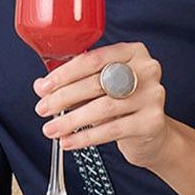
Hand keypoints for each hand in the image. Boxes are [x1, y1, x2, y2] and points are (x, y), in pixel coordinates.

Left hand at [32, 41, 175, 171]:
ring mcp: (152, 95)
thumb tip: (41, 87)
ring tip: (52, 129)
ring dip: (71, 120)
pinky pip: (112, 129)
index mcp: (132, 52)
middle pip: (96, 83)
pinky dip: (86, 137)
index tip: (44, 87)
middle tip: (43, 109)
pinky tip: (69, 141)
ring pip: (103, 107)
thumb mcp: (100, 88)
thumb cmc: (123, 105)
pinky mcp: (152, 121)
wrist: (152, 133)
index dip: (64, 74)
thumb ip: (73, 82)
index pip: (93, 59)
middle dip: (63, 98)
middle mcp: (146, 70)